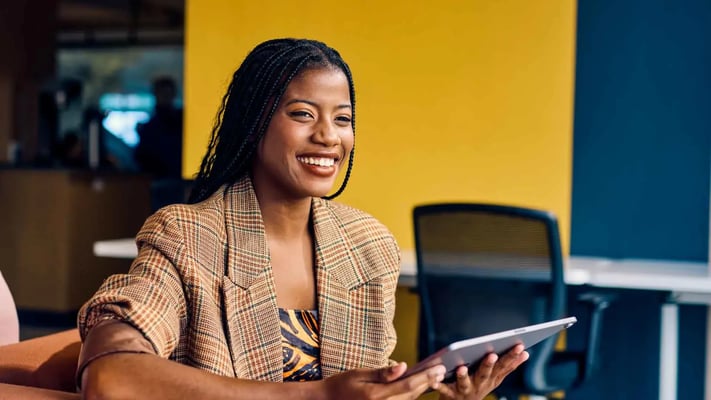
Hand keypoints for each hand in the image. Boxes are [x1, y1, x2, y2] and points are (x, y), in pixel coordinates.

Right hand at [321, 362, 446, 399]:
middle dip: (429, 382)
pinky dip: (413, 394)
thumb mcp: (359, 374)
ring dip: (424, 389)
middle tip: (443, 370)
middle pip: (412, 394)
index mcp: (376, 395)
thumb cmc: (342, 385)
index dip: (426, 376)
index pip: (408, 385)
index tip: (439, 367)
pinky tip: (421, 386)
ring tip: (436, 376)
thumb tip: (403, 366)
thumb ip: (382, 373)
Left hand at [434, 344, 528, 399]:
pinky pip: (443, 389)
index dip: (512, 356)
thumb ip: (509, 366)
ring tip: (461, 367)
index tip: (520, 345)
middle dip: (489, 365)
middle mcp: (480, 385)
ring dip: (463, 376)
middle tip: (492, 355)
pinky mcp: (450, 394)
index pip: (504, 366)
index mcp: (492, 379)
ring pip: (464, 383)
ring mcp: (465, 390)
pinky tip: (434, 379)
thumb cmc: (479, 385)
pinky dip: (439, 384)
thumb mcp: (495, 378)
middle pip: (485, 374)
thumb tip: (526, 353)